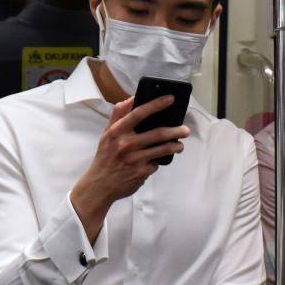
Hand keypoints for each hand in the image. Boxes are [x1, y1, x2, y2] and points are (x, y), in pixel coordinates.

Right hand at [70, 96, 190, 240]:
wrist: (99, 185)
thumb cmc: (105, 157)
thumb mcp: (107, 134)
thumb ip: (118, 115)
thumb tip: (131, 98)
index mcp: (117, 131)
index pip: (139, 113)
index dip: (156, 104)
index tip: (170, 98)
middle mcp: (126, 144)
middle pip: (158, 133)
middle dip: (175, 131)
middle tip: (185, 130)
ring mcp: (135, 159)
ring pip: (162, 149)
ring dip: (175, 146)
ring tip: (180, 145)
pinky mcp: (141, 172)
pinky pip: (156, 164)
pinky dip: (157, 162)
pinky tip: (156, 161)